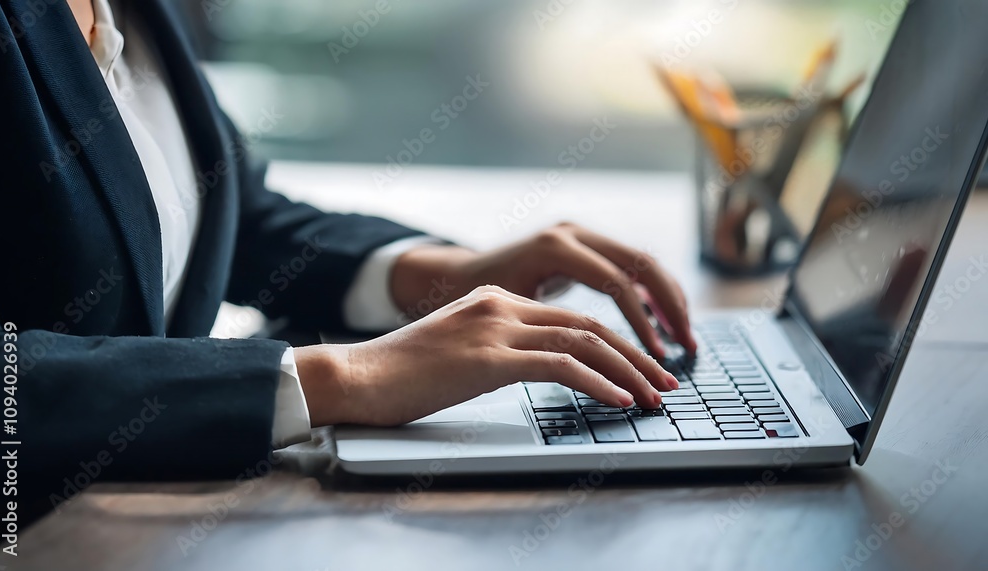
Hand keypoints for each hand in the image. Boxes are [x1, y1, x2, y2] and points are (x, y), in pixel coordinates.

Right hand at [294, 286, 678, 426]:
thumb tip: (535, 369)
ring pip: (584, 341)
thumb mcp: (458, 350)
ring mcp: (496, 328)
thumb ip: (498, 350)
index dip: (616, 343)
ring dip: (628, 370)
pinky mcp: (489, 357)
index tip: (643, 368)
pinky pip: (561, 366)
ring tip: (655, 396)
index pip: (572, 318)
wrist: (356, 377)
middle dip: (635, 355)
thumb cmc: (401, 374)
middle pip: (589, 325)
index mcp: (497, 300)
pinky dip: (598, 383)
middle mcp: (502, 305)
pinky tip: (619, 400)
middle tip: (666, 382)